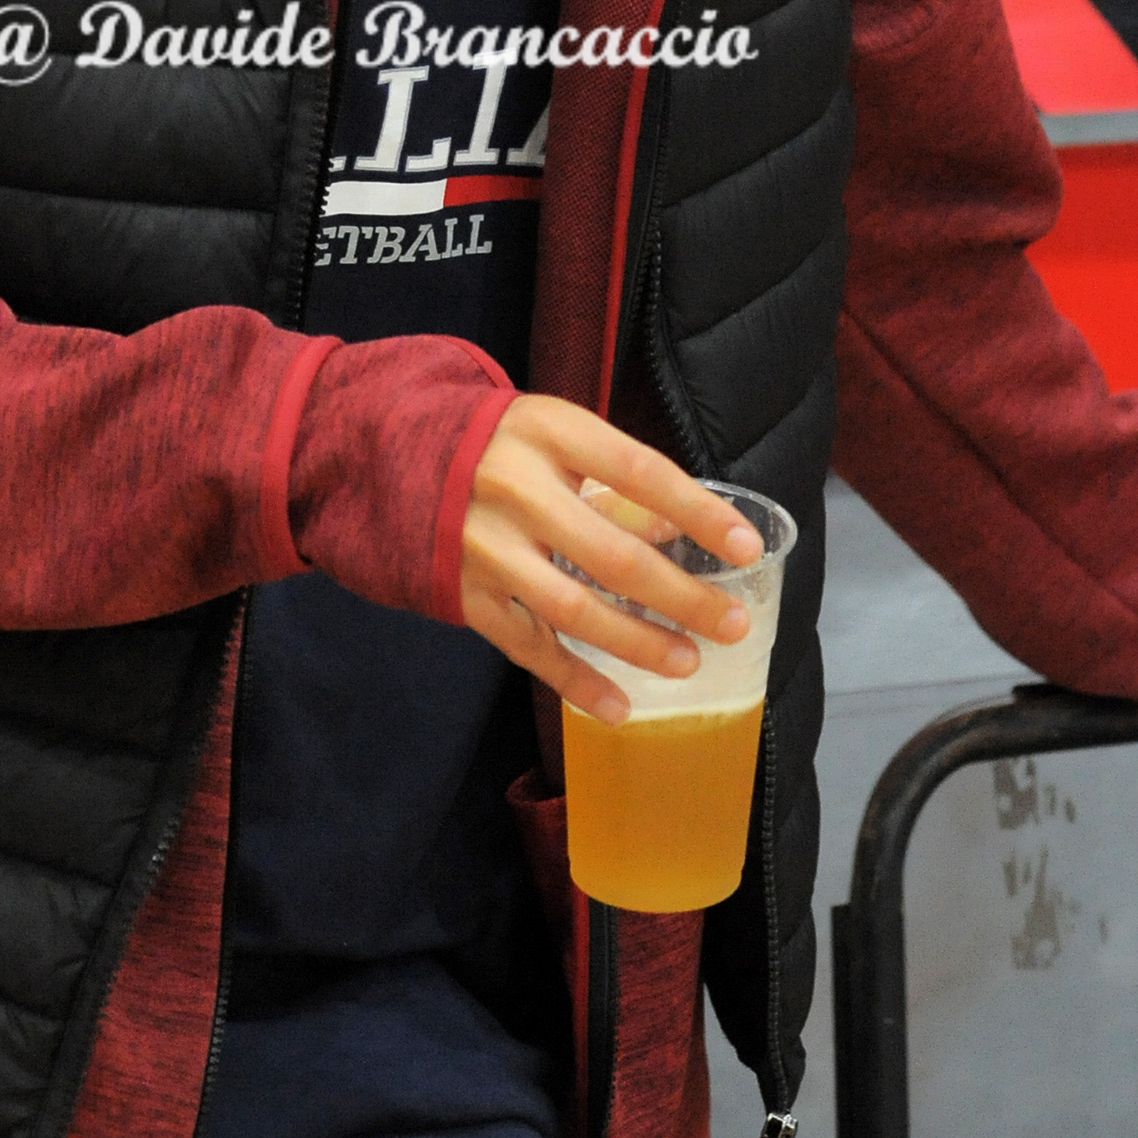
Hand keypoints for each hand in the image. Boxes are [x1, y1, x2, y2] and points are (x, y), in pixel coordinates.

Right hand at [460, 393, 760, 724]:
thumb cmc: (498, 443)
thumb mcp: (553, 434)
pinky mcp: (463, 593)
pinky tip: (619, 706)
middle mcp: (511, 487)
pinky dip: (574, 681)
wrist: (390, 455)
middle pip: (612, 554)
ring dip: (637, 642)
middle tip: (732, 624)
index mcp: (545, 431)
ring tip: (688, 662)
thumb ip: (610, 476)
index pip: (638, 472)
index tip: (746, 546)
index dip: (697, 512)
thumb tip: (679, 526)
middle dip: (681, 596)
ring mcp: (483, 545)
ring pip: (573, 608)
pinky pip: (527, 646)